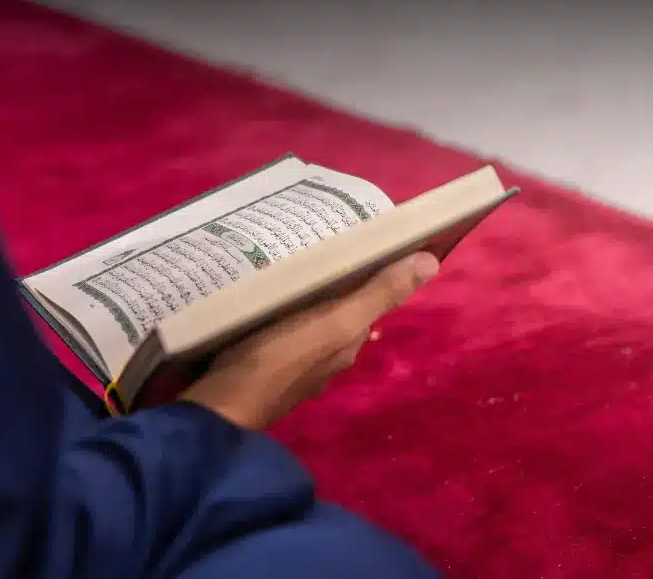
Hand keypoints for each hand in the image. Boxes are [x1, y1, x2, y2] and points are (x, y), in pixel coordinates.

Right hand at [179, 252, 439, 429]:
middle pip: (336, 318)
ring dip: (304, 305)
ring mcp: (291, 370)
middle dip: (333, 290)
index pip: (366, 306)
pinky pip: (276, 337)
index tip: (357, 244)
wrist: (219, 409)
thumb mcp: (334, 322)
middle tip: (315, 250)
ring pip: (307, 328)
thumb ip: (378, 294)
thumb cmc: (277, 359)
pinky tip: (260, 307)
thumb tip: (433, 264)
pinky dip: (277, 319)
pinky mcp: (258, 371)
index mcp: (344, 346)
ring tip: (287, 271)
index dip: (368, 278)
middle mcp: (325, 362)